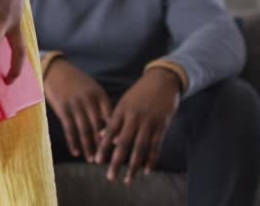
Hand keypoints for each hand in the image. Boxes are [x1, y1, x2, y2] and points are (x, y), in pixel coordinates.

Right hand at [44, 58, 111, 161]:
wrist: (56, 70)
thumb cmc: (76, 81)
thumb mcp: (92, 89)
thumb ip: (100, 105)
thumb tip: (109, 127)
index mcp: (99, 95)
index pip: (110, 118)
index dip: (114, 133)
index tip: (118, 147)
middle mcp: (89, 101)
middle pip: (98, 127)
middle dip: (102, 145)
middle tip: (105, 159)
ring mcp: (75, 105)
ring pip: (84, 131)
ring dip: (88, 147)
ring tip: (91, 159)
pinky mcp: (63, 109)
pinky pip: (70, 129)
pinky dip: (73, 142)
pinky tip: (76, 152)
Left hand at [96, 68, 180, 184]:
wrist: (162, 80)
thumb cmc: (140, 93)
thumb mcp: (124, 103)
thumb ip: (113, 120)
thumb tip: (100, 137)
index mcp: (122, 110)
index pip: (109, 132)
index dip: (103, 147)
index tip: (96, 161)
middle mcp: (134, 117)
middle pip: (123, 143)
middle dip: (116, 162)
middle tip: (110, 177)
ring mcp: (149, 122)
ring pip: (140, 147)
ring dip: (133, 166)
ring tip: (128, 179)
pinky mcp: (162, 125)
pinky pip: (156, 146)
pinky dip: (151, 159)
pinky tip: (146, 171)